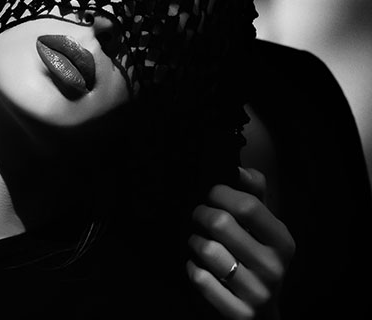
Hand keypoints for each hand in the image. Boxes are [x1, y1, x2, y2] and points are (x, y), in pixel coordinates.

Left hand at [186, 167, 295, 318]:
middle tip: (199, 216)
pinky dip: (192, 267)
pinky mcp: (237, 313)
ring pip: (207, 249)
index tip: (211, 194)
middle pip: (221, 223)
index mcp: (282, 242)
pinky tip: (198, 266)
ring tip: (199, 241)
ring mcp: (256, 293)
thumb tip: (239, 169)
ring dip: (195, 241)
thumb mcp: (263, 228)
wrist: (260, 316)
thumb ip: (254, 194)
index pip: (247, 205)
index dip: (220, 193)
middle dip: (201, 214)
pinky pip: (200, 278)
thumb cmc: (257, 260)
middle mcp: (274, 268)